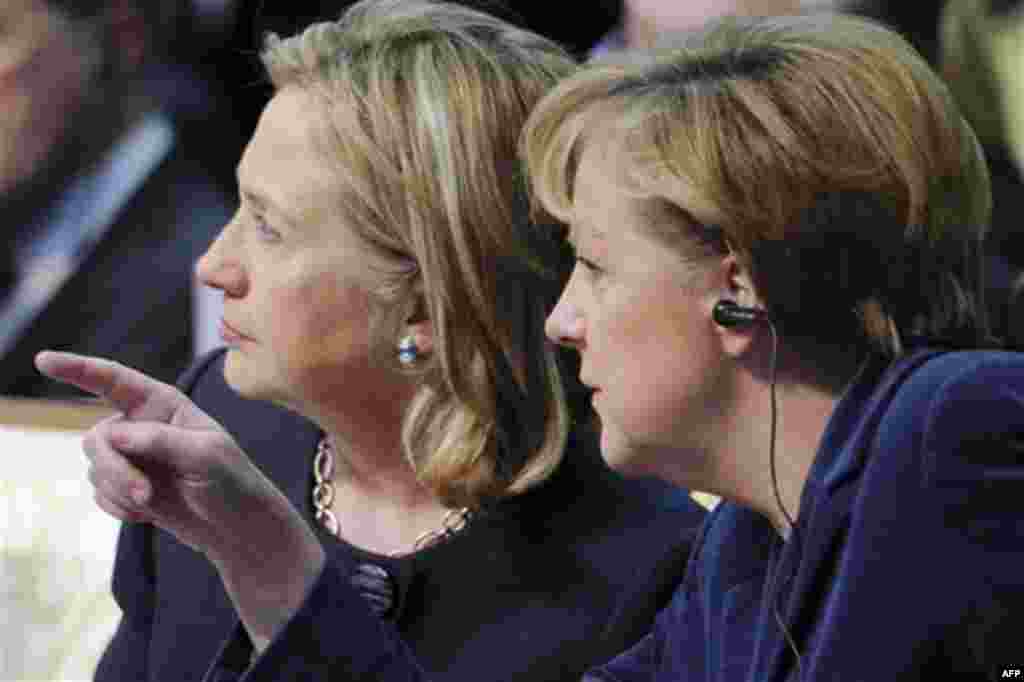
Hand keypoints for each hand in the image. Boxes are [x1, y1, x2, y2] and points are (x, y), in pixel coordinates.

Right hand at [35, 351, 324, 647]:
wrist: (235, 527)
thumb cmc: (231, 481)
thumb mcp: (206, 455)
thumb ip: (160, 440)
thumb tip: (112, 433)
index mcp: (164, 404)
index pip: (114, 380)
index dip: (77, 369)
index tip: (44, 360)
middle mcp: (141, 425)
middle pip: (97, 437)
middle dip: (115, 467)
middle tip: (145, 493)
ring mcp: (131, 457)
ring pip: (95, 468)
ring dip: (121, 490)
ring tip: (153, 502)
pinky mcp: (126, 486)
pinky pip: (100, 494)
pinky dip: (120, 507)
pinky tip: (150, 513)